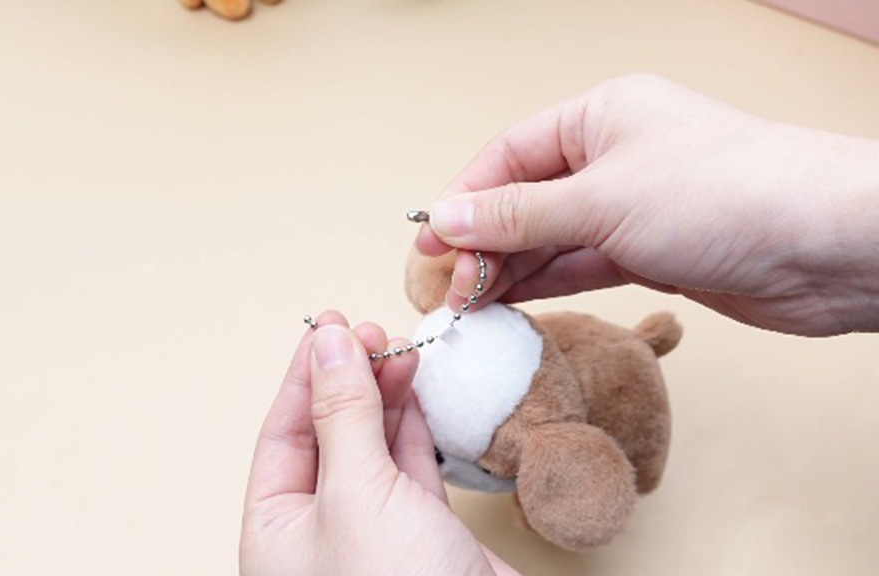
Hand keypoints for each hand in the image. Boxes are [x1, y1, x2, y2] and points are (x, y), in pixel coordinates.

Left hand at [240, 311, 518, 575]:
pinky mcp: (422, 537)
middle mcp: (318, 534)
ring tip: (400, 350)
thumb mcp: (357, 493)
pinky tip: (416, 393)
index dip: (306, 376)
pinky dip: (414, 429)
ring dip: (385, 398)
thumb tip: (330, 342)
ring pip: (372, 448)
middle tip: (372, 332)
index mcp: (276, 533)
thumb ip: (343, 414)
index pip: (282, 435)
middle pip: (327, 436)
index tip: (330, 325)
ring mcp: (373, 535)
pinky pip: (409, 469)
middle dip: (348, 381)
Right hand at [417, 74, 878, 335]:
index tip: (430, 244)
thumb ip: (517, 216)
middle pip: (525, 199)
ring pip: (551, 237)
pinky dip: (548, 283)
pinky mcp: (652, 251)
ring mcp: (633, 205)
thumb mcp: (601, 199)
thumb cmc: (725, 193)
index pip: (508, 154)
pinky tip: (513, 304)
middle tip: (449, 288)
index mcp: (600, 116)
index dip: (463, 199)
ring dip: (510, 270)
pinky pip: (582, 265)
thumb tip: (445, 221)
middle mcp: (614, 155)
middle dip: (483, 243)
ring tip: (470, 305)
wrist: (825, 246)